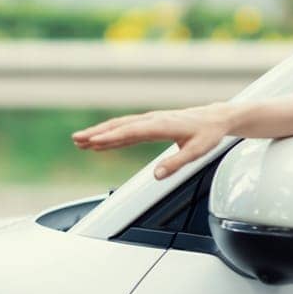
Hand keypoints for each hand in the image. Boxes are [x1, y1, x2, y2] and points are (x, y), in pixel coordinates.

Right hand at [72, 103, 235, 178]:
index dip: (112, 137)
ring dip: (100, 133)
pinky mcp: (150, 125)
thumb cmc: (208, 134)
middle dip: (97, 133)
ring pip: (120, 126)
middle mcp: (152, 120)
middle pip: (119, 126)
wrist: (215, 118)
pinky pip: (127, 130)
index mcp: (162, 125)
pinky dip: (112, 135)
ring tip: (80, 141)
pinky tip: (100, 143)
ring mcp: (150, 121)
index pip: (132, 131)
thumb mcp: (197, 151)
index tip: (94, 142)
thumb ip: (176, 163)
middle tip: (76, 139)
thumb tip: (156, 175)